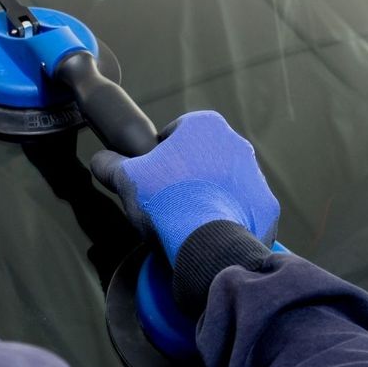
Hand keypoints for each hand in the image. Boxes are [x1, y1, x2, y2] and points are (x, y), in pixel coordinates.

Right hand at [90, 111, 279, 265]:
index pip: (174, 135)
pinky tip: (210, 233)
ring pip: (224, 183)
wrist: (208, 241)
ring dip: (208, 197)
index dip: (158, 158)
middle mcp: (237, 143)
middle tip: (167, 203)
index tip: (152, 180)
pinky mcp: (267, 206)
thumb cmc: (166, 201)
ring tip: (187, 221)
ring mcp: (257, 175)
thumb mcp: (126, 178)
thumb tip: (100, 161)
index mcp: (205, 125)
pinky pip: (243, 210)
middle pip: (201, 159)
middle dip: (185, 177)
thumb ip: (109, 164)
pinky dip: (228, 219)